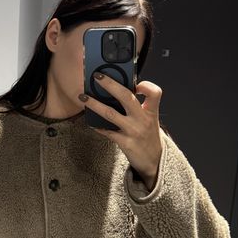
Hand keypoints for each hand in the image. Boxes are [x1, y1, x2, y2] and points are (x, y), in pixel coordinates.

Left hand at [79, 74, 162, 188]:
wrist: (154, 161)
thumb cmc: (149, 136)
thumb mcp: (149, 119)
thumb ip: (139, 106)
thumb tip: (119, 91)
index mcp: (151, 112)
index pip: (155, 93)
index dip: (147, 85)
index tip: (137, 83)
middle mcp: (143, 120)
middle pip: (126, 97)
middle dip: (110, 84)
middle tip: (97, 76)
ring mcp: (133, 131)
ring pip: (111, 114)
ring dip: (95, 104)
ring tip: (83, 97)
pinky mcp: (125, 143)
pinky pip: (107, 132)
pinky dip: (97, 126)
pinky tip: (89, 122)